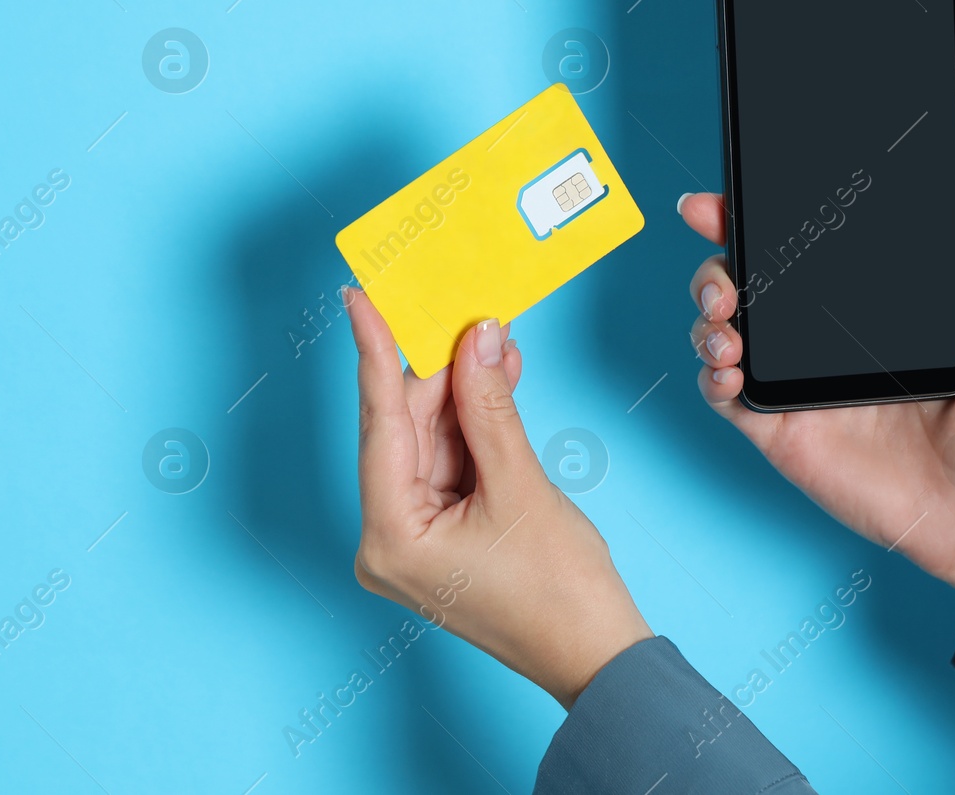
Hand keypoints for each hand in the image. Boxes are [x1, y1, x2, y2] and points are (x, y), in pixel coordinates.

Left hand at [346, 287, 651, 707]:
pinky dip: (473, 426)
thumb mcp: (521, 485)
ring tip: (496, 344)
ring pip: (429, 440)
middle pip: (405, 429)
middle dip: (441, 372)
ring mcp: (411, 538)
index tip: (359, 299)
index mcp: (390, 536)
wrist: (596, 655)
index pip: (380, 423)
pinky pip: (448, 462)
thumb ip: (490, 406)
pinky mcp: (437, 534)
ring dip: (463, 395)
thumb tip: (477, 339)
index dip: (374, 352)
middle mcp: (386, 539)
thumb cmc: (559, 592)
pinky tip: (496, 382)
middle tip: (467, 314)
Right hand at [680, 162, 954, 613]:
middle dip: (713, 265)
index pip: (800, 248)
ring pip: (722, 331)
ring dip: (707, 318)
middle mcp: (822, 338)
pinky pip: (724, 396)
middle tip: (722, 273)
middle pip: (745, 282)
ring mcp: (796, 383)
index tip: (724, 199)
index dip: (754, 219)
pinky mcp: (779, 429)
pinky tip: (728, 368)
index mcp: (868, 306)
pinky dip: (710, 376)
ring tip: (726, 326)